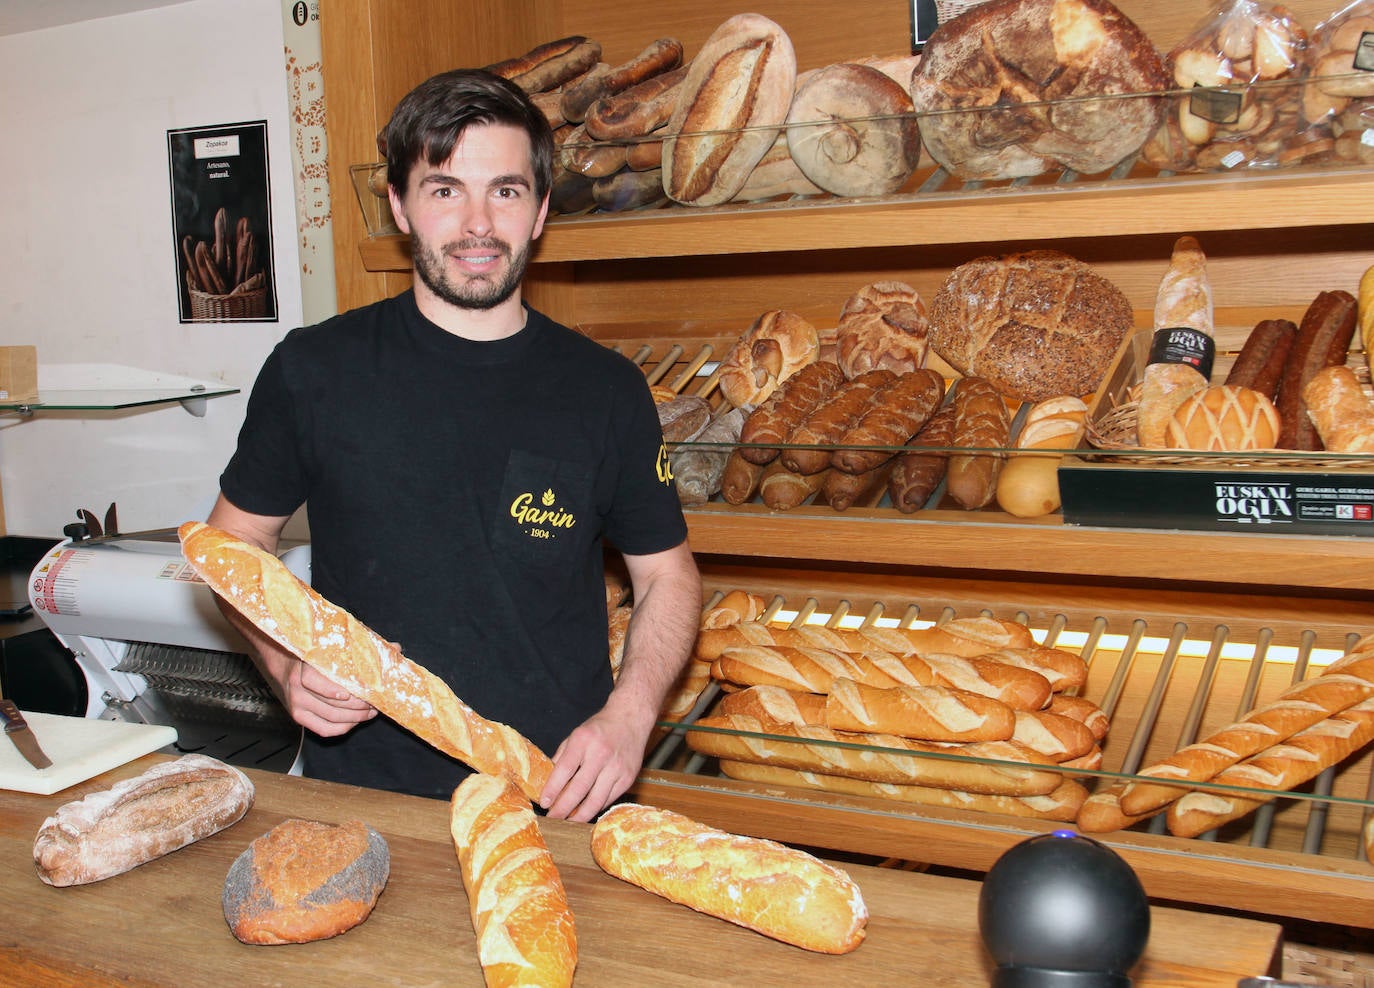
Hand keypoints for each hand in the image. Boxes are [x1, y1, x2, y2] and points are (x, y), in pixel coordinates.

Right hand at [274, 654, 376, 737]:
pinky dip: (344, 728)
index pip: (313, 681)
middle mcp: (297, 688)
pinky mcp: (299, 717)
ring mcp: (297, 705)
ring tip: (371, 711)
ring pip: (331, 718)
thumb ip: (361, 647)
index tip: (351, 692)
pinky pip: (324, 729)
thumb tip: (396, 647)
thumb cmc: (314, 654)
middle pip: (330, 704)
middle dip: (357, 705)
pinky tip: (356, 721)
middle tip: (375, 702)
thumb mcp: (330, 647)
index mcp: (303, 667)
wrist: (285, 665)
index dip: (332, 690)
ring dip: (355, 717)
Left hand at [539, 706, 651, 821]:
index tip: (544, 803)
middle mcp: (601, 754)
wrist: (631, 718)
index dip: (553, 789)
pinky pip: (609, 799)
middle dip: (563, 808)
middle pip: (579, 789)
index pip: (564, 770)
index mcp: (584, 741)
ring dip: (579, 815)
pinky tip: (586, 812)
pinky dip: (595, 808)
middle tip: (553, 819)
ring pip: (596, 800)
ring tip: (568, 822)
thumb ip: (562, 757)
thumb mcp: (576, 735)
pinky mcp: (628, 778)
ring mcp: (617, 768)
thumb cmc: (600, 728)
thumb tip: (548, 782)